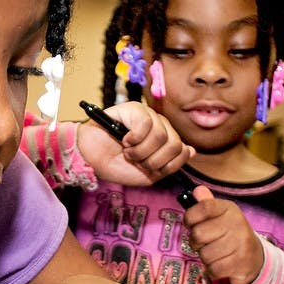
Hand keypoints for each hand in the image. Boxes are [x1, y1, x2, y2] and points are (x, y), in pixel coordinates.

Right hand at [77, 101, 193, 185]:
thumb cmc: (118, 166)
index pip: (182, 151)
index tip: (147, 168)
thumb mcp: (150, 174)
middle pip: (174, 144)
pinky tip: (125, 139)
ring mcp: (148, 116)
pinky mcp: (135, 109)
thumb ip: (171, 164)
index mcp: (166, 140)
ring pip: (161, 136)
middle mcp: (160, 125)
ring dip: (141, 151)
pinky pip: (146, 124)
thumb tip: (191, 150)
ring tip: (128, 151)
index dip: (165, 165)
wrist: (93, 161)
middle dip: (153, 160)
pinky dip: (134, 138)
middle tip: (137, 161)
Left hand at [184, 186, 263, 283]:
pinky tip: (221, 264)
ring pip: (204, 254)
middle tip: (205, 243)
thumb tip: (197, 191)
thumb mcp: (220, 217)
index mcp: (229, 209)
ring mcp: (240, 243)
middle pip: (198, 234)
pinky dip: (212, 270)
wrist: (255, 258)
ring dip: (205, 258)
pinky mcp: (241, 262)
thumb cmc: (230, 235)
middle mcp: (237, 223)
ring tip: (216, 254)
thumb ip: (206, 204)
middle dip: (196, 242)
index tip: (190, 223)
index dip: (190, 217)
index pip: (203, 207)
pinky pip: (213, 269)